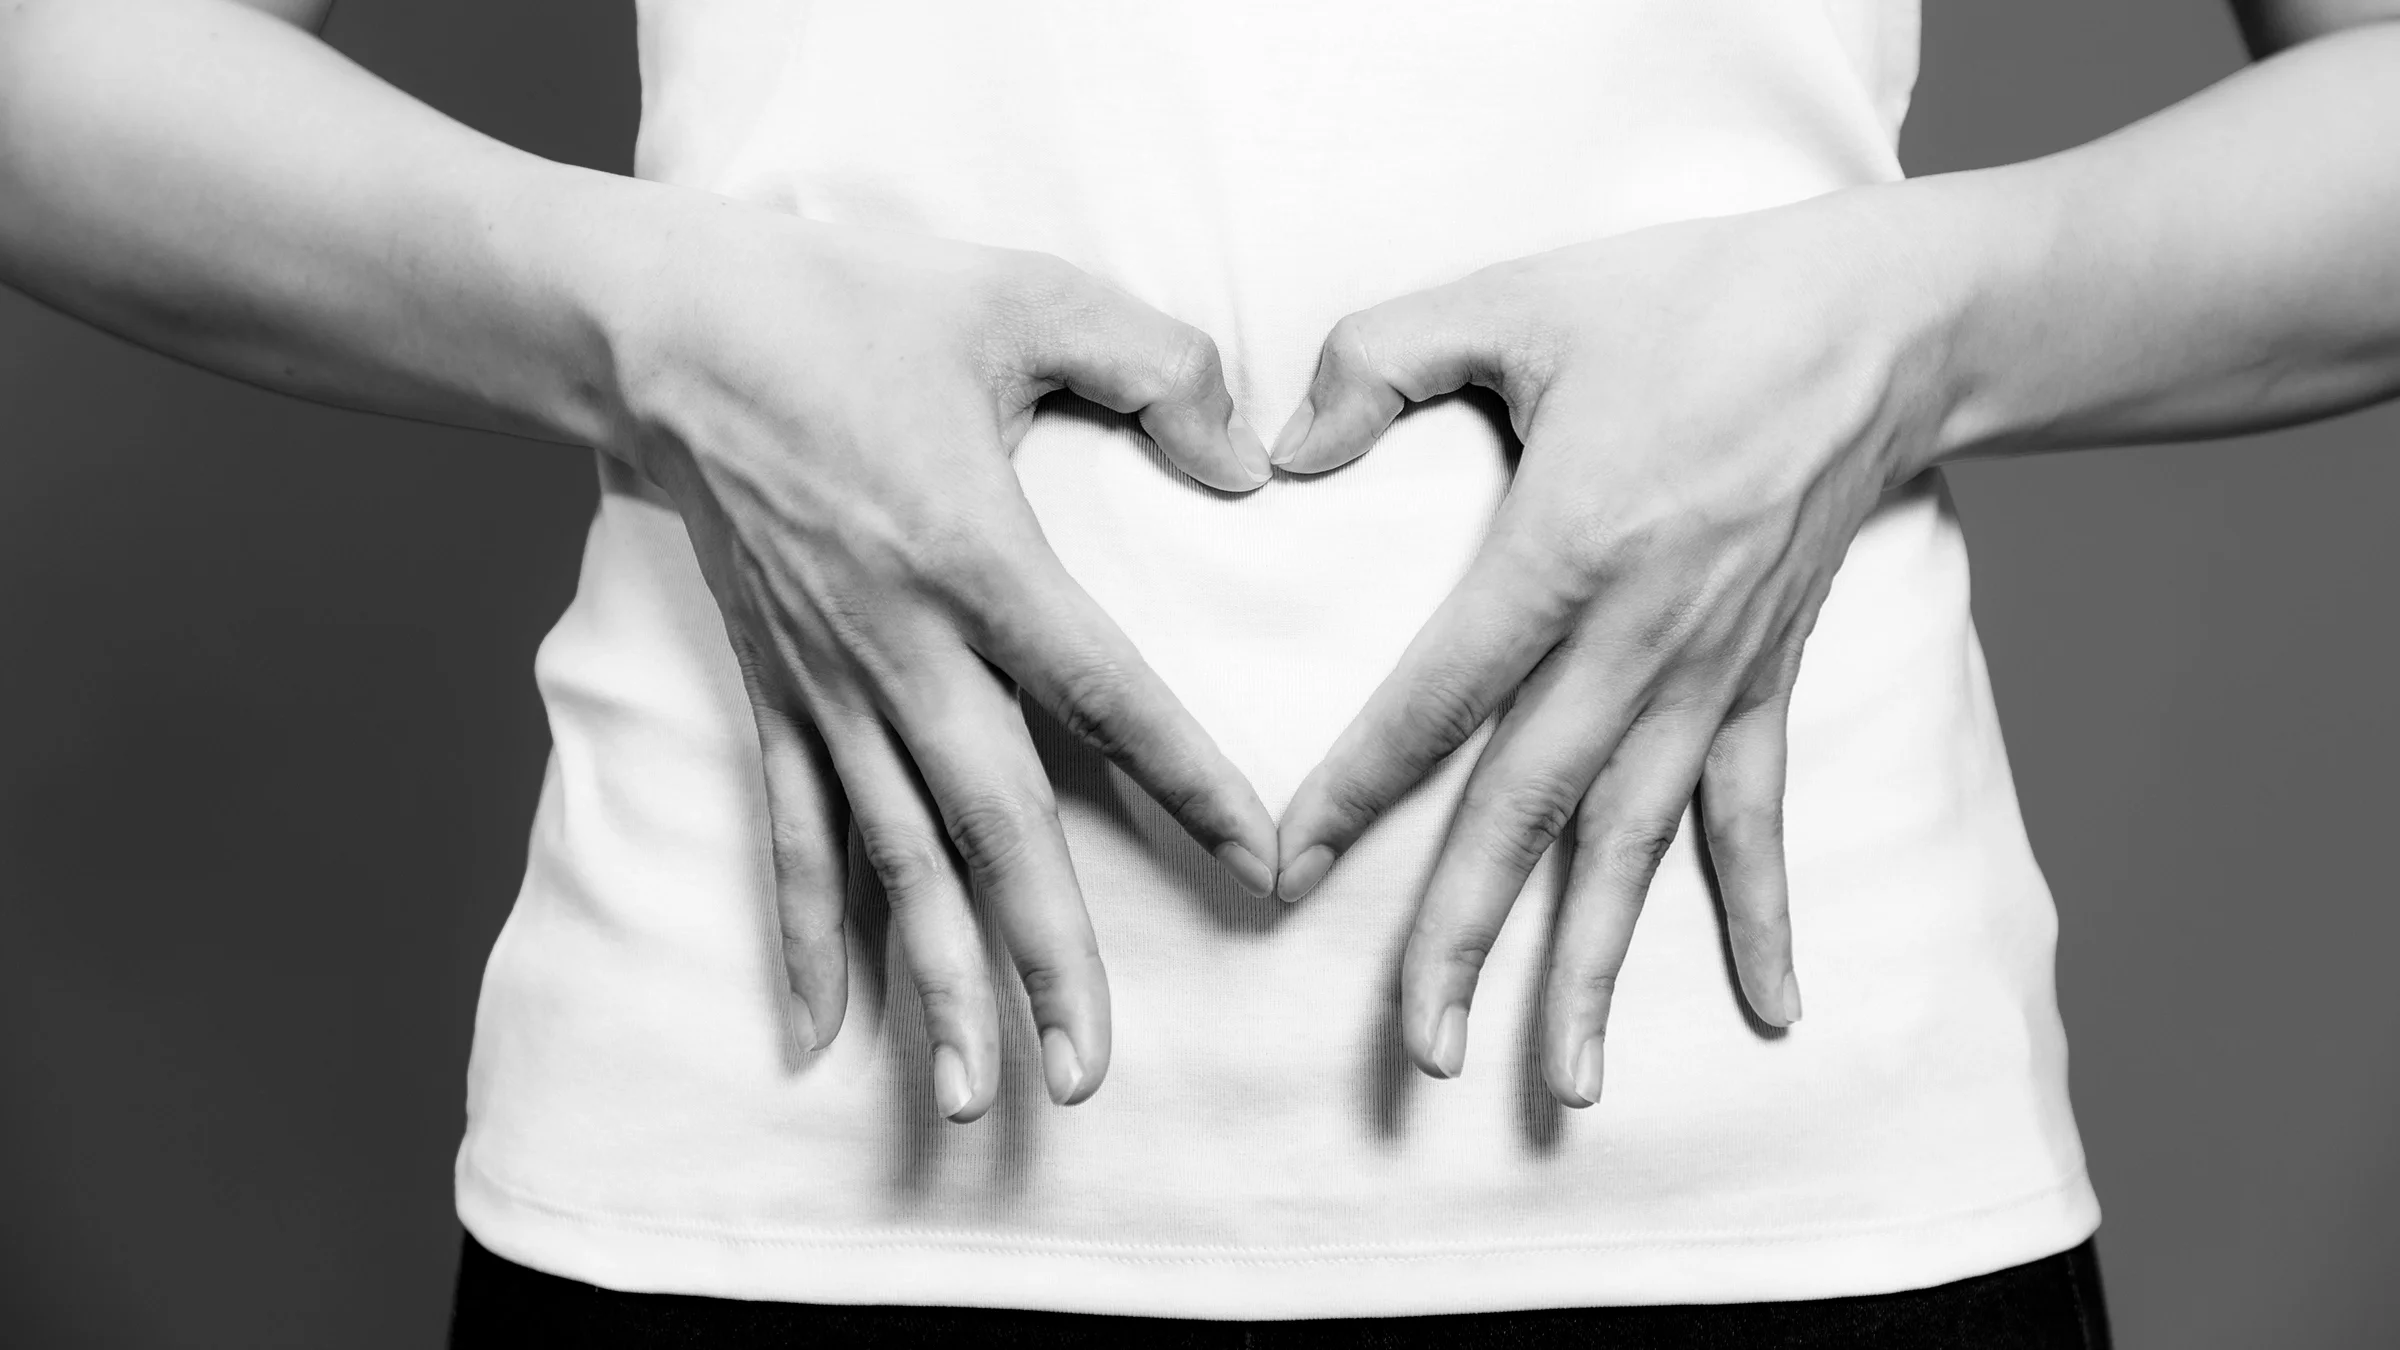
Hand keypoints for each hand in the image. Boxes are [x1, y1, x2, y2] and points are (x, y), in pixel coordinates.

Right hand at [607, 205, 1279, 1122]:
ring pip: (892, 858)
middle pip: (988, 826)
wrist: (662, 327)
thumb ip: (1157, 366)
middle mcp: (896, 646)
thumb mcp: (1022, 295)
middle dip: (1042, 957)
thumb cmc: (848, 303)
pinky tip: (822, 1032)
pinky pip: (793, 832)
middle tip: (1085, 1077)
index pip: (1103, 694)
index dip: (1187, 783)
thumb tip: (1248, 464)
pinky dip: (808, 933)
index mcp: (971, 554)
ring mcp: (825, 685)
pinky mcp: (773, 693)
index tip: (1262, 867)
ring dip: (935, 982)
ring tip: (976, 1098)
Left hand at [1270, 197, 1949, 1106]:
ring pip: (1638, 844)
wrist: (1881, 321)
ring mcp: (1712, 674)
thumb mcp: (1519, 296)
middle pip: (1532, 811)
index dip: (1354, 790)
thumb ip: (1380, 357)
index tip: (1284, 873)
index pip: (1435, 700)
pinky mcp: (1766, 679)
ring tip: (1566, 1083)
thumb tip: (1284, 450)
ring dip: (1599, 966)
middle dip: (1468, 937)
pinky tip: (1773, 1013)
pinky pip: (1758, 817)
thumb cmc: (1692, 301)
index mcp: (1565, 550)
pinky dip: (1761, 915)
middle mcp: (1639, 638)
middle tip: (1420, 1052)